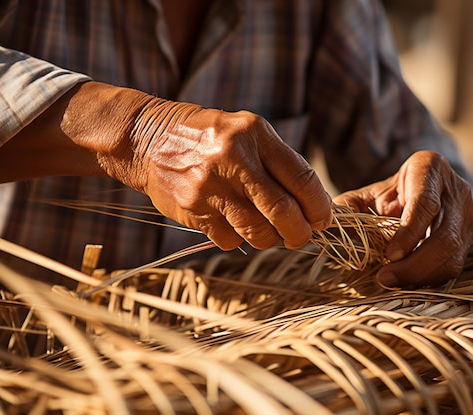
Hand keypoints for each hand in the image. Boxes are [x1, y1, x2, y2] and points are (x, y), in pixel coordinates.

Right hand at [0, 81, 331, 250]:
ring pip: (258, 233)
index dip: (319, 206)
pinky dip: (239, 239)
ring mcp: (211, 188)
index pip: (301, 179)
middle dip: (301, 233)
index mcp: (254, 135)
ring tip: (271, 232)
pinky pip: (230, 240)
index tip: (323, 220)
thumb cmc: (208, 136)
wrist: (149, 140)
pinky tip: (234, 224)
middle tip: (303, 237)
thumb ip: (278, 161)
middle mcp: (233, 160)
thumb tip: (311, 205)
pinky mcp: (194, 211)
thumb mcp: (246, 131)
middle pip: (284, 213)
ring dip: (271, 240)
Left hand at [333, 150, 472, 286]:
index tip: (388, 255)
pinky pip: (454, 266)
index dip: (409, 233)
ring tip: (392, 282)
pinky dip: (429, 279)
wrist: (419, 191)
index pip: (426, 204)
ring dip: (421, 275)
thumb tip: (331, 228)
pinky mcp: (471, 238)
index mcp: (431, 168)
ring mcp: (469, 215)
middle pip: (444, 236)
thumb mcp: (367, 195)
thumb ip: (348, 209)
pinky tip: (407, 283)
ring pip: (453, 255)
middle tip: (385, 278)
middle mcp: (457, 190)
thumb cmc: (389, 194)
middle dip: (414, 264)